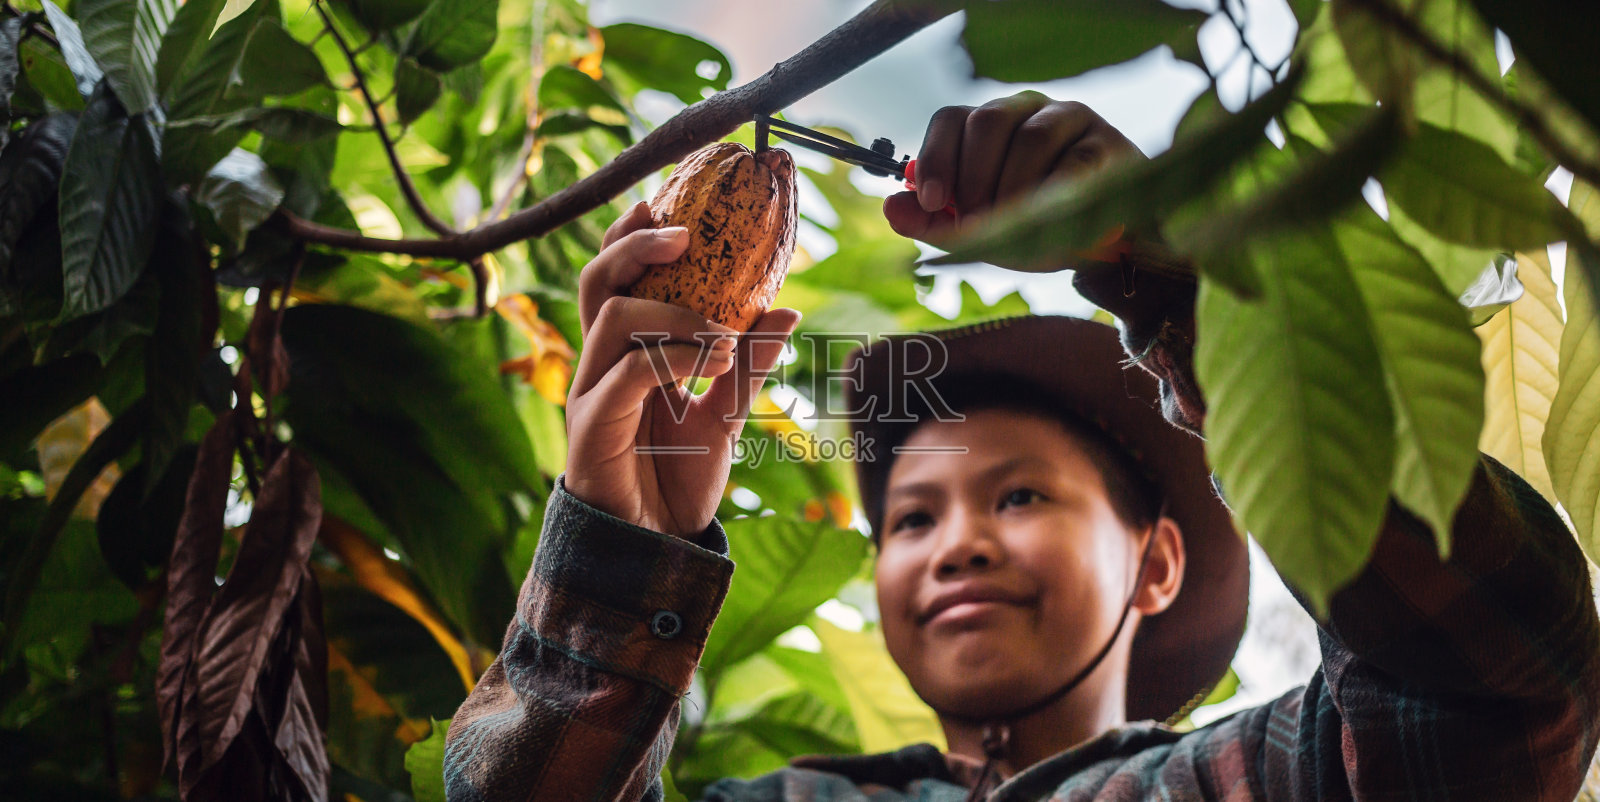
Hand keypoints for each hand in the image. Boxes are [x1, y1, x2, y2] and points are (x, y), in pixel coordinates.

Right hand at [564, 201, 801, 537]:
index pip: (617, 277)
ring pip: (613, 319)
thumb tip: (787, 314)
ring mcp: (589, 395)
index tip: (671, 203)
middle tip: (686, 235)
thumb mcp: (726, 417)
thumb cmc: (680, 481)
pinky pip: (626, 375)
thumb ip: (749, 366)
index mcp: (625, 354)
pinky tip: (711, 363)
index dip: (633, 234)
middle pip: (597, 281)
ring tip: (723, 335)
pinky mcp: (589, 430)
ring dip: (675, 314)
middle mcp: (600, 365)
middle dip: (636, 245)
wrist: (657, 550)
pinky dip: (672, 359)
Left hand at [882, 91, 1143, 260]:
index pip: (950, 118)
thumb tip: (891, 208)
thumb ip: (931, 223)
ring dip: (1013, 190)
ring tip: (1014, 226)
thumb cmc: (1032, 229)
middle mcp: (1028, 110)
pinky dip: (1055, 196)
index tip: (932, 202)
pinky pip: (1075, 162)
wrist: (1098, 247)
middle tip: (976, 222)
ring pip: (1031, 137)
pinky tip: (1051, 220)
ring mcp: (1071, 120)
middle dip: (974, 179)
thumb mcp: (975, 232)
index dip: (935, 158)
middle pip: (988, 120)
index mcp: (989, 124)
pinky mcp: (1107, 143)